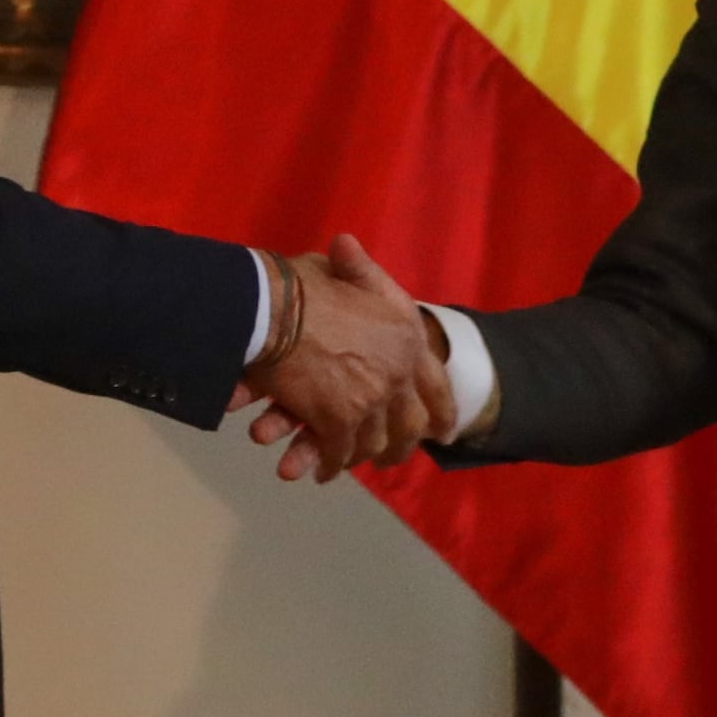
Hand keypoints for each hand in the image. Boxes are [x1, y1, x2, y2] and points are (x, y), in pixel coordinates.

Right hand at [244, 235, 449, 482]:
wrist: (271, 306)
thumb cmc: (302, 282)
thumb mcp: (344, 267)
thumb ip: (358, 271)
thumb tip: (347, 245)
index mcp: (407, 337)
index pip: (436, 384)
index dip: (442, 409)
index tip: (444, 431)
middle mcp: (398, 373)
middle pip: (409, 423)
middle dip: (402, 445)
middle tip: (394, 458)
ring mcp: (370, 400)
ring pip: (374, 442)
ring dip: (363, 458)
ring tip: (354, 466)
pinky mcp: (337, 420)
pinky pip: (338, 452)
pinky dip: (330, 464)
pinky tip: (324, 471)